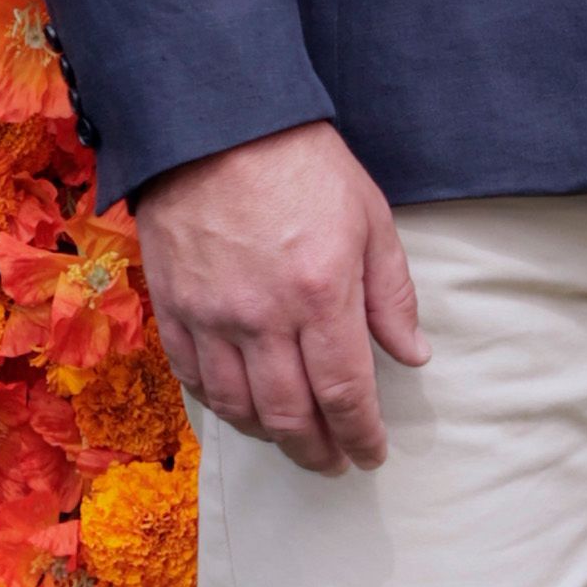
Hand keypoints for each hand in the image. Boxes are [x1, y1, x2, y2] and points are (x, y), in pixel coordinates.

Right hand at [131, 122, 426, 472]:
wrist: (215, 124)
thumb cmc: (302, 165)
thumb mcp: (370, 220)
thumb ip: (392, 295)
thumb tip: (413, 355)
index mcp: (321, 295)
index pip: (345, 392)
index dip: (361, 435)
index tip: (371, 454)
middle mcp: (263, 317)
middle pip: (290, 414)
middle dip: (317, 450)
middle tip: (334, 462)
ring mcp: (211, 315)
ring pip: (239, 407)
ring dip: (270, 436)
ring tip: (293, 440)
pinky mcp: (173, 306)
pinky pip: (193, 377)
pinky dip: (220, 405)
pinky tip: (241, 408)